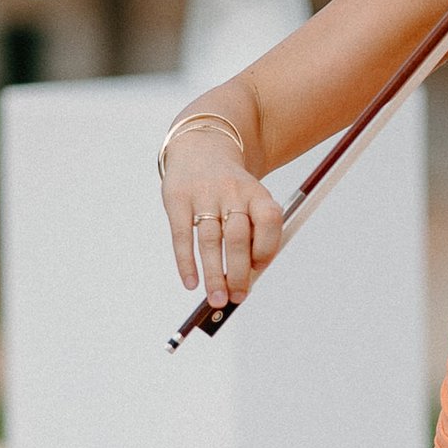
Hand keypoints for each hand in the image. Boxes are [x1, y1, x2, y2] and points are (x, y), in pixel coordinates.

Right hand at [160, 135, 282, 306]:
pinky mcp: (177, 198)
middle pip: (238, 237)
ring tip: (217, 299)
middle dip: (239, 272)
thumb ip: (253, 234)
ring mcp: (203, 194)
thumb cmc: (231, 189)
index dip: (267, 249)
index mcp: (256, 192)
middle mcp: (231, 191)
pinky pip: (182, 236)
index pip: (270, 221)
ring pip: (210, 240)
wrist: (201, 147)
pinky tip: (191, 283)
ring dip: (214, 274)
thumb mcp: (250, 199)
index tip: (258, 270)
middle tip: (237, 298)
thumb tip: (246, 281)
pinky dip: (186, 263)